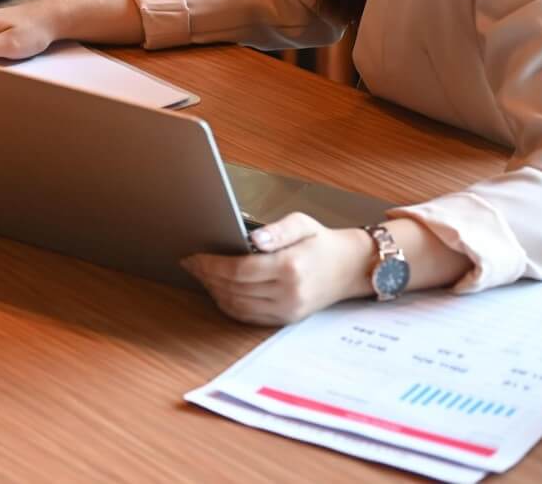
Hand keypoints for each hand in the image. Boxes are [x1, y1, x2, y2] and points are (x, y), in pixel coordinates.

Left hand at [181, 213, 375, 324]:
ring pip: (238, 306)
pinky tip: (219, 291)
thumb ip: (277, 230)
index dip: (210, 265)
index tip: (193, 257)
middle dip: (206, 277)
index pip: (238, 270)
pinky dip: (229, 305)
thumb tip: (252, 239)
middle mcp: (289, 292)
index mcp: (290, 266)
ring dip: (214, 292)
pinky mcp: (288, 319)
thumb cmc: (321, 242)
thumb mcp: (302, 224)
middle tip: (190, 265)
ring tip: (201, 276)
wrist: (351, 267)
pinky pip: (249, 317)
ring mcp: (288, 309)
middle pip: (234, 289)